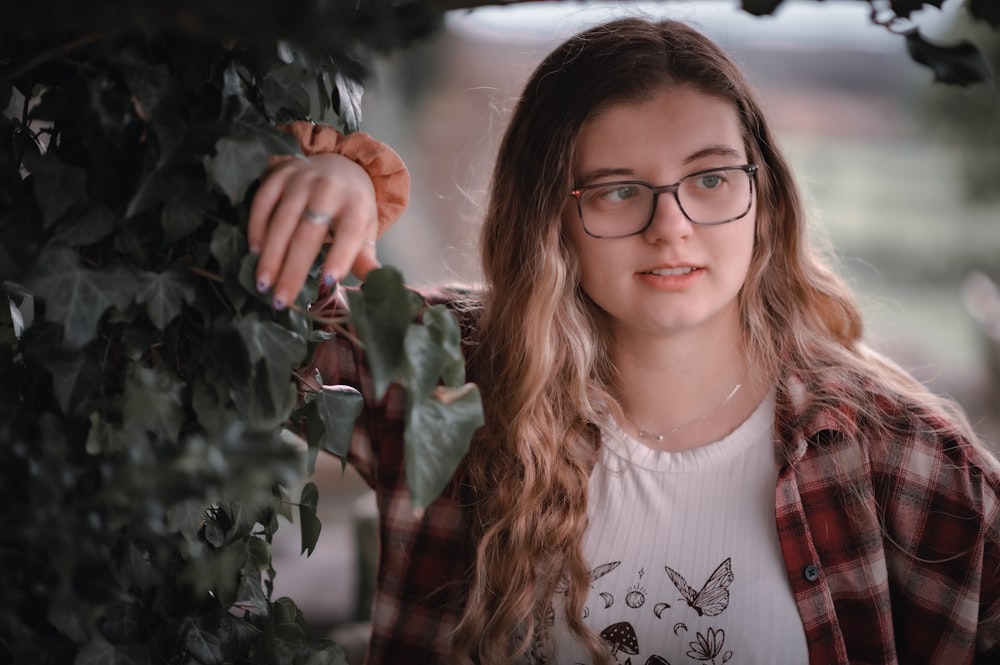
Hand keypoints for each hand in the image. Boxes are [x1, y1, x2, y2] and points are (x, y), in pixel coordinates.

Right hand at [248, 152, 379, 309]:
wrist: (339, 164)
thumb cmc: (351, 207)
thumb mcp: (365, 229)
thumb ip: (365, 257)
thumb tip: (375, 283)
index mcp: (356, 204)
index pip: (349, 232)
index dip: (340, 256)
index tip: (327, 283)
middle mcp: (329, 189)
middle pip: (309, 232)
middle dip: (293, 268)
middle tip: (281, 300)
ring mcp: (301, 179)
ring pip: (282, 219)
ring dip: (271, 254)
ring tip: (263, 283)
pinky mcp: (279, 174)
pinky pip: (263, 201)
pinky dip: (256, 227)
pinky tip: (254, 252)